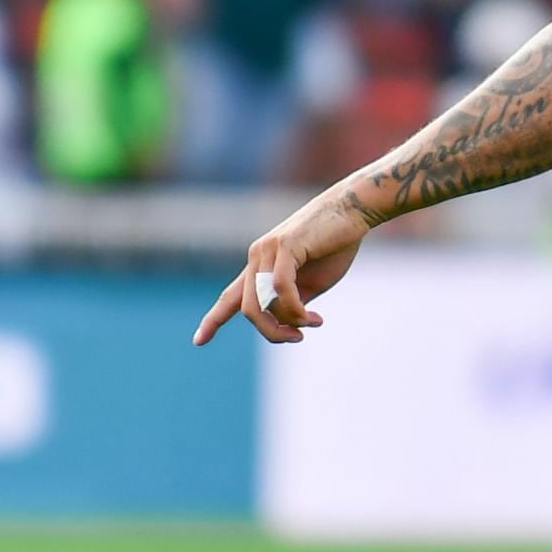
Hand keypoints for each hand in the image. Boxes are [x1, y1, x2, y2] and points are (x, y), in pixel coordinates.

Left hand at [193, 185, 371, 344]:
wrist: (353, 210)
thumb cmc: (334, 246)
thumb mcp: (311, 284)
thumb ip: (293, 302)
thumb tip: (284, 325)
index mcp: (259, 266)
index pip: (231, 296)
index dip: (214, 320)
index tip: (198, 341)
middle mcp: (256, 257)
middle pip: (248, 309)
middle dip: (271, 332)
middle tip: (297, 338)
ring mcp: (267, 250)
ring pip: (260, 302)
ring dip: (286, 322)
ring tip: (311, 324)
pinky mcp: (284, 246)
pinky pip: (280, 288)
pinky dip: (295, 309)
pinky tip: (312, 317)